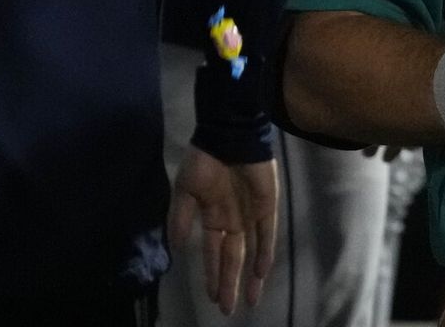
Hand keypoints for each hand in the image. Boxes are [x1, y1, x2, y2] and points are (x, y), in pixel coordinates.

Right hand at [169, 148, 277, 314]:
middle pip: (232, 259)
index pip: (214, 255)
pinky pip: (267, 234)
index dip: (212, 276)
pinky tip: (260, 273)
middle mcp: (233, 220)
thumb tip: (176, 248)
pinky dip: (264, 253)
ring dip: (249, 276)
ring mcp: (251, 214)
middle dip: (228, 283)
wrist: (227, 135)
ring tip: (248, 300)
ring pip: (252, 252)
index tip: (211, 297)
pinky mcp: (267, 204)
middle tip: (227, 310)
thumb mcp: (185, 191)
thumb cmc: (204, 161)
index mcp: (213, 218)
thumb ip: (181, 218)